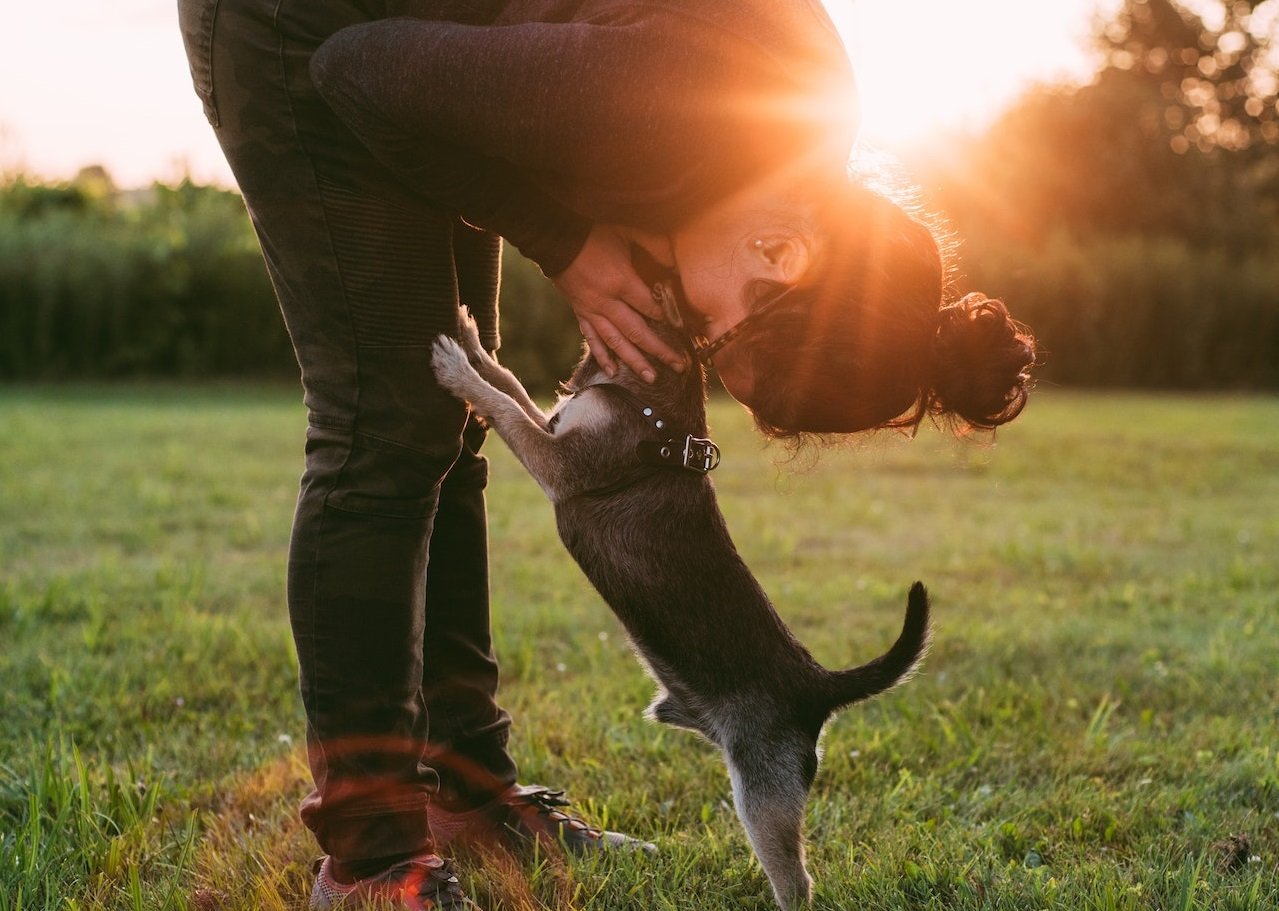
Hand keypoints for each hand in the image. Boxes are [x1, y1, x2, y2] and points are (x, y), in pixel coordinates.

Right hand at [552, 225, 685, 381]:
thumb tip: (677, 264)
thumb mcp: (627, 232)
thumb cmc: (594, 233)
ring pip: (617, 343)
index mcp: (622, 282)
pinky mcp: (581, 313)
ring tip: (652, 378)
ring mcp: (592, 311)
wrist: (556, 238)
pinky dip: (603, 356)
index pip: (652, 308)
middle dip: (661, 351)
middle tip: (680, 366)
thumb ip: (654, 246)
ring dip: (635, 362)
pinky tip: (613, 371)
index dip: (671, 320)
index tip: (688, 332)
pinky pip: (592, 339)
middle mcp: (607, 303)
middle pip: (638, 333)